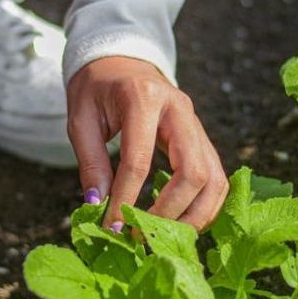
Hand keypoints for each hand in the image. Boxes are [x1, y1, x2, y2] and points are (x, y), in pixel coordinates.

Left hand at [66, 56, 228, 231]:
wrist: (121, 61)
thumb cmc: (97, 89)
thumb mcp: (81, 119)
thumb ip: (90, 162)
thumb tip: (99, 205)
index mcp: (144, 99)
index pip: (140, 161)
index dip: (127, 199)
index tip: (113, 226)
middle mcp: (181, 110)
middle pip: (194, 173)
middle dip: (170, 212)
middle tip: (143, 235)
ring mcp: (197, 125)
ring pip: (215, 180)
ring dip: (195, 216)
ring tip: (165, 237)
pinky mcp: (203, 140)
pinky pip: (216, 179)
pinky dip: (204, 207)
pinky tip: (182, 223)